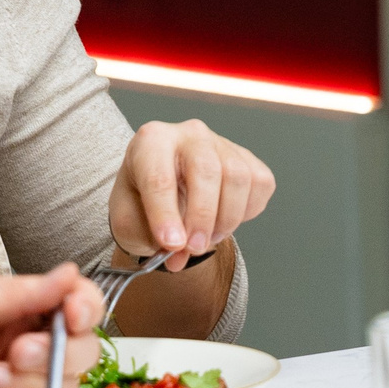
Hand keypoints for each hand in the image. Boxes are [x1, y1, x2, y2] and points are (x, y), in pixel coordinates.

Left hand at [0, 266, 101, 387]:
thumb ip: (20, 293)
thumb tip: (69, 275)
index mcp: (18, 314)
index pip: (77, 308)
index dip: (86, 310)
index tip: (74, 314)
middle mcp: (22, 352)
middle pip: (82, 353)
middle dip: (54, 353)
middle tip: (17, 351)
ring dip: (22, 386)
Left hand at [109, 120, 273, 268]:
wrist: (165, 192)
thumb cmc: (143, 201)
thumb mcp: (128, 222)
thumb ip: (149, 237)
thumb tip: (180, 252)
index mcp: (151, 141)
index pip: (159, 177)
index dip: (165, 215)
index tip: (171, 244)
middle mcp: (189, 135)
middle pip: (206, 171)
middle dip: (202, 217)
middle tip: (194, 248)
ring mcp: (222, 143)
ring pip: (238, 178)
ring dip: (226, 219)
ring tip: (207, 239)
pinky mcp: (247, 157)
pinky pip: (260, 183)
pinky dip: (247, 211)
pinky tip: (225, 220)